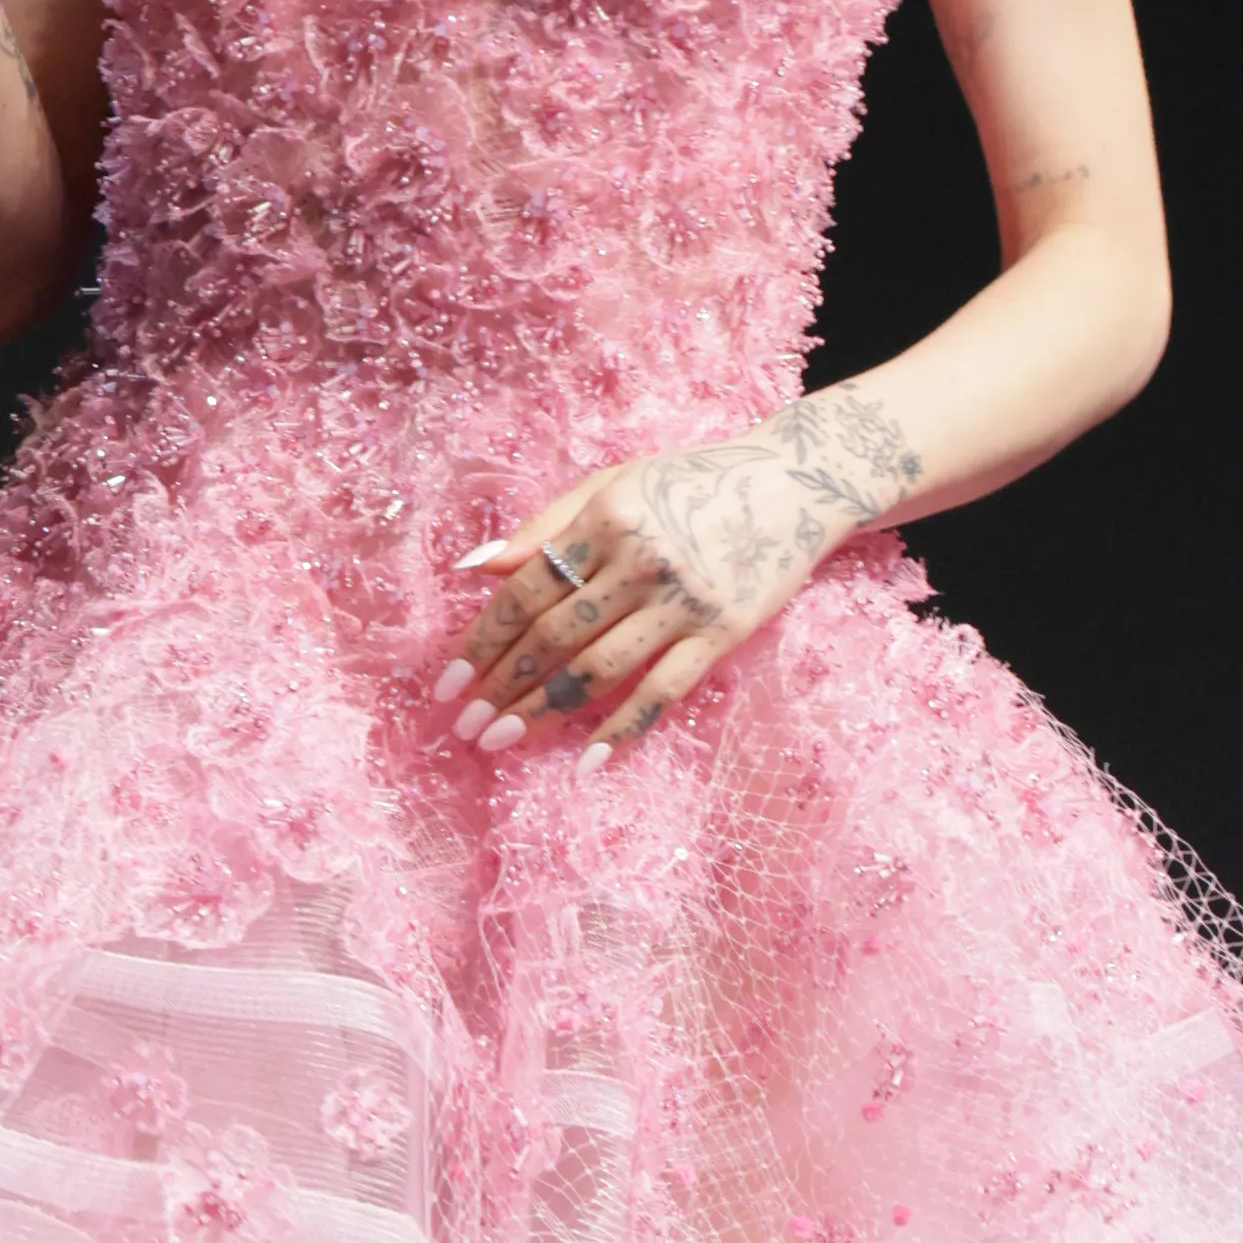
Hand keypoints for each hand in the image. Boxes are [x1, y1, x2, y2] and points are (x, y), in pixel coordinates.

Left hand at [439, 389, 924, 757]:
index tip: (447, 682)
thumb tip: (472, 567)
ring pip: (600, 669)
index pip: (528, 590)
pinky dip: (623, 728)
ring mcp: (685, 601)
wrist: (795, 482)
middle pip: (555, 636)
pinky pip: (664, 690)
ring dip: (544, 712)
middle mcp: (642, 559)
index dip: (482, 640)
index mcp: (607, 517)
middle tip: (464, 727)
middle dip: (502, 686)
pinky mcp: (724, 632)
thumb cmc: (692, 480)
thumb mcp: (615, 482)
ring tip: (502, 741)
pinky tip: (587, 761)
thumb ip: (545, 524)